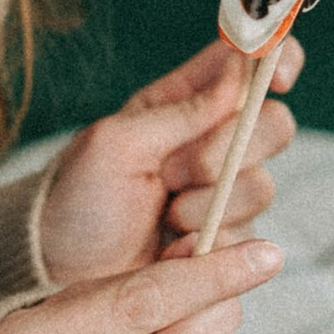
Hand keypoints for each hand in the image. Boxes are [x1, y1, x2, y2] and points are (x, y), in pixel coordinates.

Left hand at [36, 37, 305, 283]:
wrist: (58, 273)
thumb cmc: (75, 199)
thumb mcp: (116, 143)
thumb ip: (182, 110)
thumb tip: (239, 74)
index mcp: (182, 102)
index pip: (248, 64)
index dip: (275, 60)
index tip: (275, 80)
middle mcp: (210, 142)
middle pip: (274, 124)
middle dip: (230, 151)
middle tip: (173, 173)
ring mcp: (221, 193)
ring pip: (262, 185)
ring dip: (210, 203)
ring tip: (163, 216)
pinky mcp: (224, 240)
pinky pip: (248, 235)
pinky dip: (210, 242)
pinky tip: (171, 247)